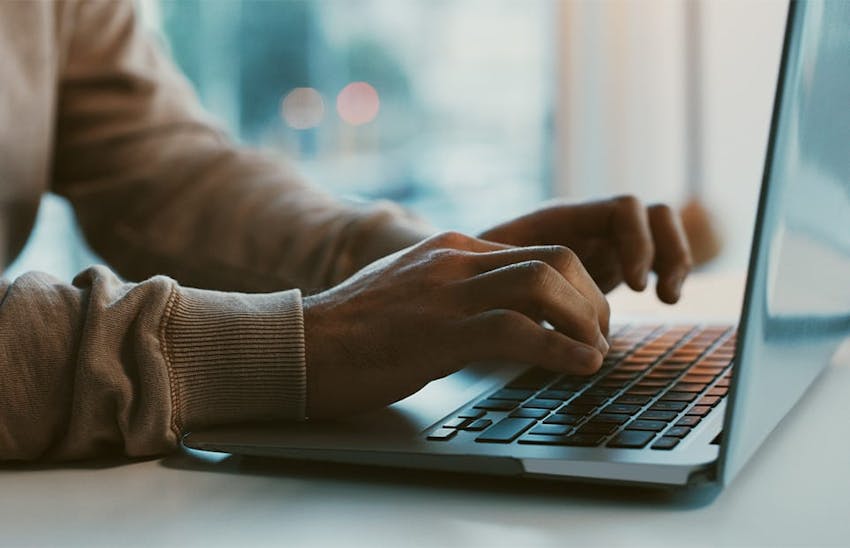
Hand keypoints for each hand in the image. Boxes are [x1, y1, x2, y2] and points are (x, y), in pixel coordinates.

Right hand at [303, 232, 609, 417]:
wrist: (299, 346)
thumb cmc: (355, 331)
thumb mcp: (414, 293)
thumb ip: (457, 291)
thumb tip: (502, 314)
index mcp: (453, 249)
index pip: (539, 250)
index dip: (578, 285)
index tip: (589, 319)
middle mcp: (455, 261)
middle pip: (555, 258)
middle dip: (592, 299)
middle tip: (599, 336)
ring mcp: (446, 293)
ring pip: (544, 284)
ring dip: (585, 321)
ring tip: (596, 353)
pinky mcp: (439, 333)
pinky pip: (518, 330)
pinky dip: (561, 349)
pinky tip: (580, 366)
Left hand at [479, 195, 692, 302]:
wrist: (464, 277)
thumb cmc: (470, 273)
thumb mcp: (490, 273)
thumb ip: (515, 276)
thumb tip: (532, 298)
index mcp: (562, 218)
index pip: (623, 209)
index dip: (638, 242)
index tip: (635, 285)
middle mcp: (587, 223)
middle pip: (651, 214)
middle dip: (665, 250)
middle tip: (656, 294)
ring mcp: (600, 241)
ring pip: (659, 231)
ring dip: (674, 259)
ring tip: (667, 298)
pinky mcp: (607, 264)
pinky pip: (653, 255)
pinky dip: (665, 272)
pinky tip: (662, 300)